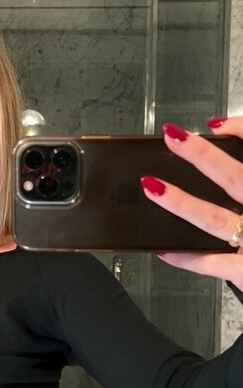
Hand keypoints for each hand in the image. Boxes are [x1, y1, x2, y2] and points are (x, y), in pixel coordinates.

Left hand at [141, 118, 242, 290]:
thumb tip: (225, 132)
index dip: (242, 131)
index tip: (216, 124)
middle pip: (235, 179)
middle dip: (202, 156)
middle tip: (173, 137)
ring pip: (213, 218)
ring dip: (181, 202)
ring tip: (153, 186)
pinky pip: (211, 263)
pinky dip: (186, 258)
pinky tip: (164, 250)